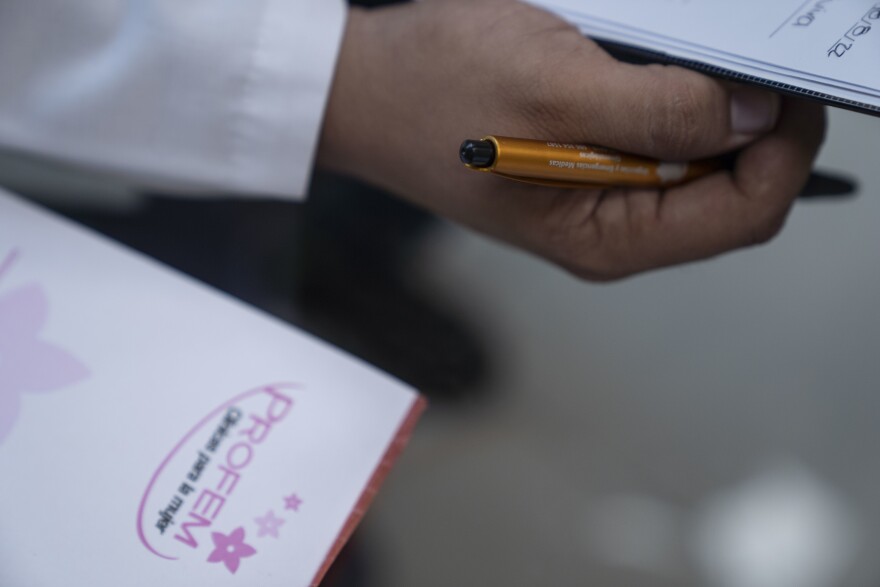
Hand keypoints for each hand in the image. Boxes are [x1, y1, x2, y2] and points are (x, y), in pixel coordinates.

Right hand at [316, 0, 825, 279]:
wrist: (363, 89)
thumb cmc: (438, 91)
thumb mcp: (558, 91)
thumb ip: (662, 113)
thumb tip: (754, 117)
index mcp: (607, 237)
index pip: (742, 213)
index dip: (784, 151)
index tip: (791, 86)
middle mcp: (610, 230)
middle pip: (727, 193)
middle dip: (753, 128)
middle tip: (750, 60)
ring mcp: (595, 198)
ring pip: (695, 164)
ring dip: (710, 110)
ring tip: (699, 58)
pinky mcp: (581, 166)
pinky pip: (655, 142)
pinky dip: (672, 103)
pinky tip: (658, 66)